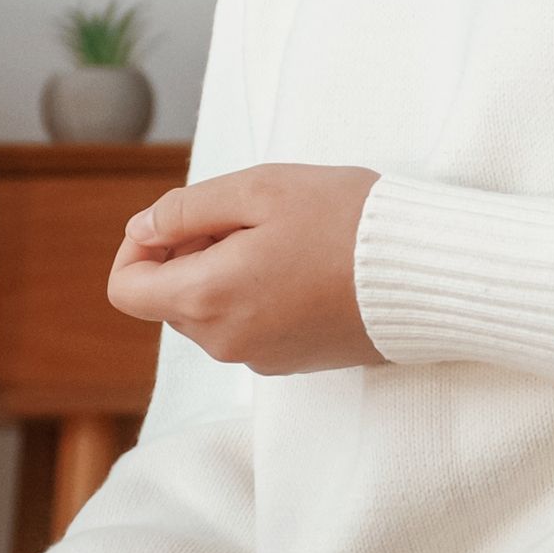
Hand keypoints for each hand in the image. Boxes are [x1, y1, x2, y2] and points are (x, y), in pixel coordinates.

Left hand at [108, 164, 382, 373]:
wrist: (427, 272)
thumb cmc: (347, 222)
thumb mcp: (258, 189)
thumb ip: (185, 209)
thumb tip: (143, 230)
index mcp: (208, 298)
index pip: (126, 289)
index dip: (137, 249)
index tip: (178, 222)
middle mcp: (225, 341)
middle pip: (168, 300)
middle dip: (188, 255)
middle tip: (244, 220)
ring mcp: (260, 358)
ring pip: (209, 313)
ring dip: (223, 273)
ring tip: (280, 239)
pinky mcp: (292, 362)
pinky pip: (246, 327)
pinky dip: (254, 295)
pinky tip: (301, 265)